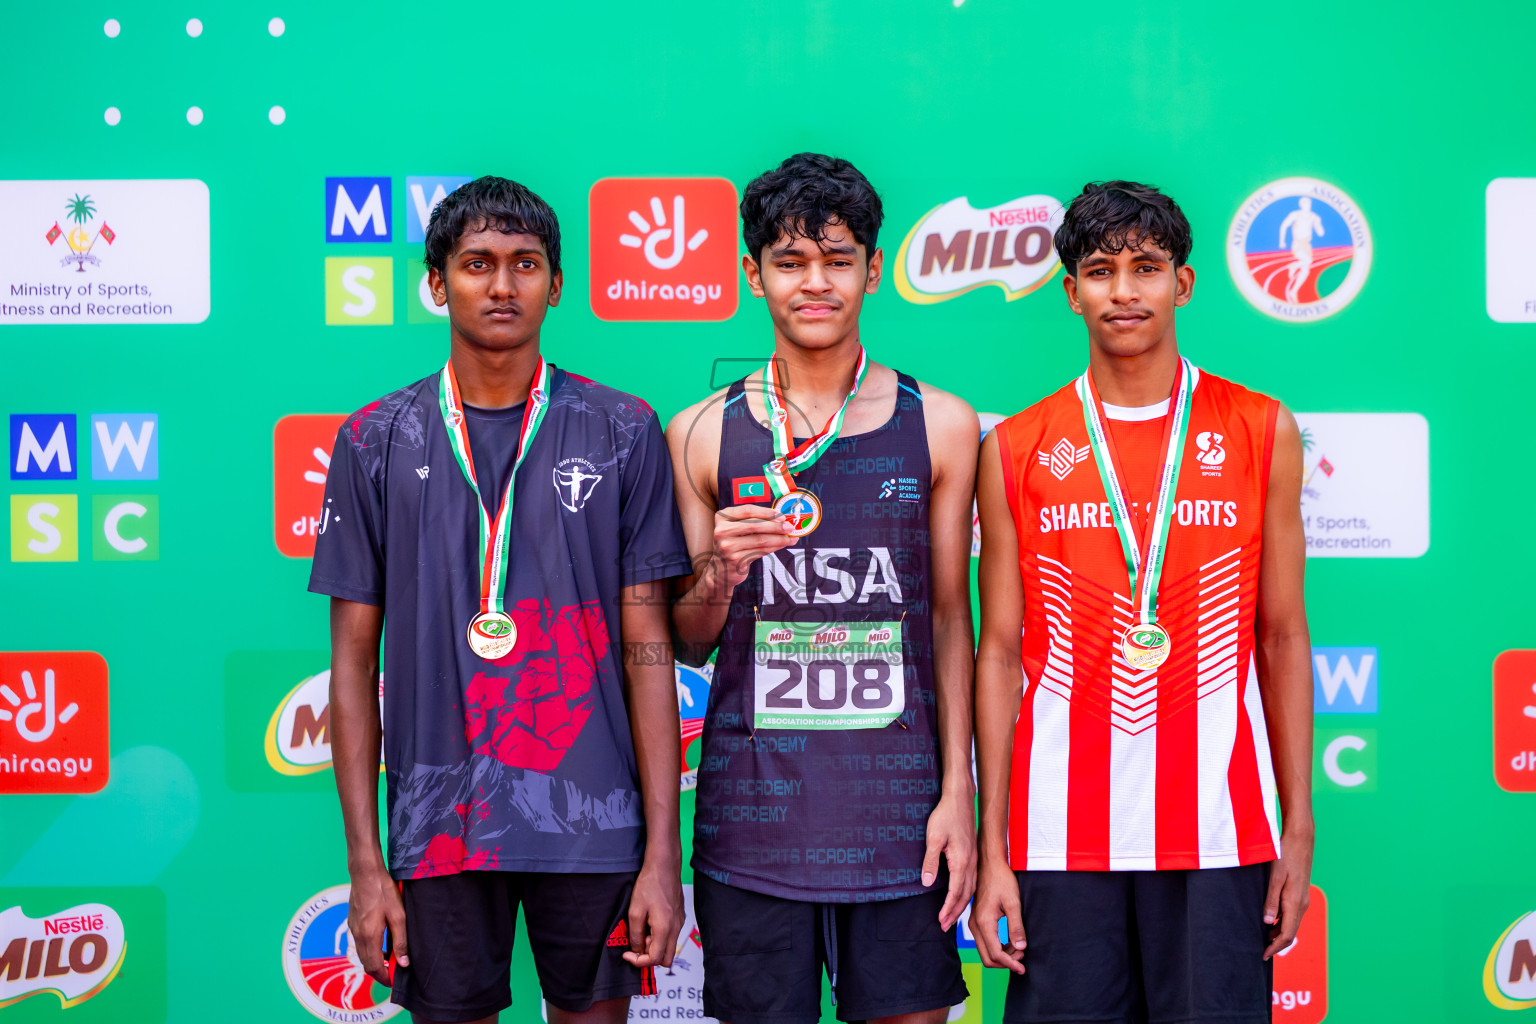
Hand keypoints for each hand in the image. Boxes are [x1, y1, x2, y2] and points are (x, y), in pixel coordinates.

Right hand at [348, 861, 406, 985]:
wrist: (365, 873)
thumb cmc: (383, 892)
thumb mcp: (398, 916)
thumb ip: (401, 941)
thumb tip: (403, 963)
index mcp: (369, 937)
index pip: (374, 968)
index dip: (385, 978)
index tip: (395, 982)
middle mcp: (358, 936)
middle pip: (366, 964)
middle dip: (380, 973)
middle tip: (394, 974)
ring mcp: (353, 928)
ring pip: (362, 954)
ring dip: (375, 961)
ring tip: (392, 959)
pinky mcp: (353, 921)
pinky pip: (360, 943)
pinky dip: (370, 950)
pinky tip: (382, 943)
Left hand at [622, 859, 684, 968]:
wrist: (664, 866)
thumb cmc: (650, 884)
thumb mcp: (635, 910)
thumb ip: (636, 934)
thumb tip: (636, 949)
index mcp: (664, 929)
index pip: (654, 959)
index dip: (638, 961)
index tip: (627, 953)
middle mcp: (676, 928)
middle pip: (666, 959)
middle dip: (649, 957)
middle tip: (637, 943)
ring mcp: (679, 923)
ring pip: (669, 948)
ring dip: (654, 946)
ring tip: (643, 930)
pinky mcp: (679, 917)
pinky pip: (671, 936)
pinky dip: (660, 937)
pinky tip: (650, 923)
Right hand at [712, 505, 796, 587]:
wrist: (721, 569)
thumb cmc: (733, 544)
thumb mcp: (736, 528)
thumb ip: (753, 521)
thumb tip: (780, 518)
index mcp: (722, 517)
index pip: (748, 511)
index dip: (767, 512)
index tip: (781, 515)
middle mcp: (722, 530)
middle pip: (755, 525)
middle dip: (776, 526)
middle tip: (790, 527)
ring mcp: (727, 546)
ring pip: (760, 540)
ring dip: (778, 539)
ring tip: (790, 538)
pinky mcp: (735, 559)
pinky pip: (760, 551)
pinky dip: (773, 548)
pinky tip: (781, 545)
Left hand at [922, 790, 976, 930]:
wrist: (960, 799)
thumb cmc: (945, 816)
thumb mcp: (933, 838)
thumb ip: (930, 862)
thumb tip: (927, 883)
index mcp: (961, 862)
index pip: (955, 893)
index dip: (947, 909)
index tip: (940, 921)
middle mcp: (971, 863)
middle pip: (965, 895)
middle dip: (955, 913)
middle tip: (945, 927)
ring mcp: (974, 859)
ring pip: (970, 889)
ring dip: (961, 904)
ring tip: (952, 916)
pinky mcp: (973, 854)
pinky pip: (972, 880)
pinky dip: (966, 893)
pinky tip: (961, 896)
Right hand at [971, 852, 1025, 973]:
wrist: (989, 864)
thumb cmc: (1002, 880)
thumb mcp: (1013, 903)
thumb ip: (1016, 926)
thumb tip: (1020, 947)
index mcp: (984, 922)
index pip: (996, 953)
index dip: (1010, 964)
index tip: (1023, 968)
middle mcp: (975, 925)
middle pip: (987, 957)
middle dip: (1005, 963)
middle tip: (1022, 959)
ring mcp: (974, 923)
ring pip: (985, 951)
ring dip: (1002, 956)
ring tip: (1019, 949)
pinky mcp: (976, 920)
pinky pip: (984, 942)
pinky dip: (997, 948)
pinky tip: (1010, 942)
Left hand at [1262, 827, 1313, 958]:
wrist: (1300, 841)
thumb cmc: (1285, 856)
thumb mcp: (1274, 878)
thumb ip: (1271, 901)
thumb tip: (1267, 923)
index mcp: (1295, 903)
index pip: (1287, 934)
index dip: (1275, 947)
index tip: (1264, 955)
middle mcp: (1302, 905)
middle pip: (1291, 932)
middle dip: (1277, 944)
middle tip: (1262, 951)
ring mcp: (1303, 900)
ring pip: (1292, 924)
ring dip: (1280, 934)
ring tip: (1264, 939)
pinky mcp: (1300, 894)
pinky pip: (1292, 915)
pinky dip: (1283, 923)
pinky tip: (1271, 922)